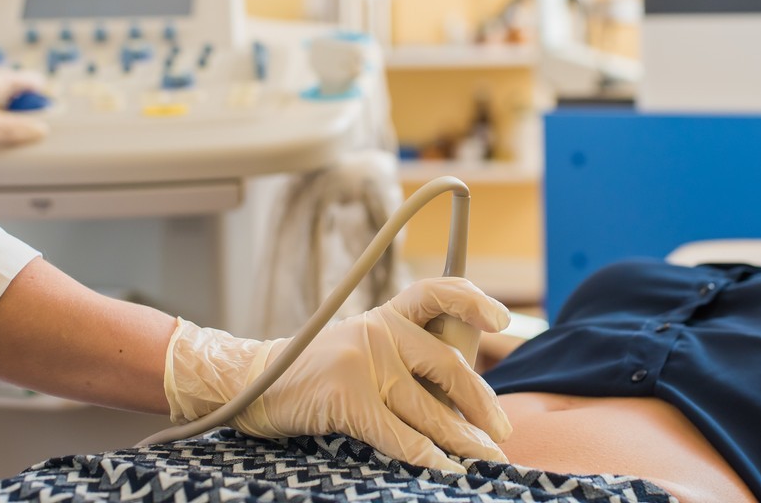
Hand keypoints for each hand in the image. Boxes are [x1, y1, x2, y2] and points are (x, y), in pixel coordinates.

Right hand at [166, 277, 512, 472]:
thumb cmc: (322, 374)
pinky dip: (425, 456)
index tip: (502, 322)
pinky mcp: (348, 396)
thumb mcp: (365, 348)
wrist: (258, 383)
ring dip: (461, 440)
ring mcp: (364, 361)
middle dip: (480, 404)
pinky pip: (398, 433)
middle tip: (501, 433)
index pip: (436, 293)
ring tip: (483, 458)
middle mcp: (380, 331)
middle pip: (446, 365)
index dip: (472, 302)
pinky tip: (442, 467)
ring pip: (427, 408)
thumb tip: (468, 400)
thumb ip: (408, 358)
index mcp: (388, 315)